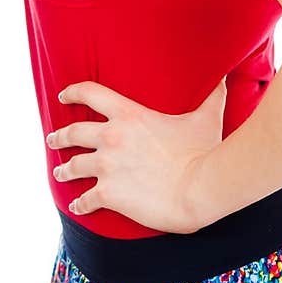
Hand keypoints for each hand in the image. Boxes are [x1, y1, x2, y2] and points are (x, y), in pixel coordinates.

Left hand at [46, 77, 227, 233]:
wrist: (199, 187)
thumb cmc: (204, 150)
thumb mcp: (207, 116)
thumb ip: (213, 94)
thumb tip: (228, 75)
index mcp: (129, 115)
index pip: (90, 94)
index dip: (73, 92)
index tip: (63, 96)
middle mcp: (112, 138)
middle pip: (73, 132)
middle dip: (60, 135)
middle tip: (53, 138)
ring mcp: (107, 167)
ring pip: (73, 166)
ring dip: (64, 169)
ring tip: (60, 172)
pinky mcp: (109, 195)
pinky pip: (85, 200)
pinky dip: (80, 204)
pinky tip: (78, 207)